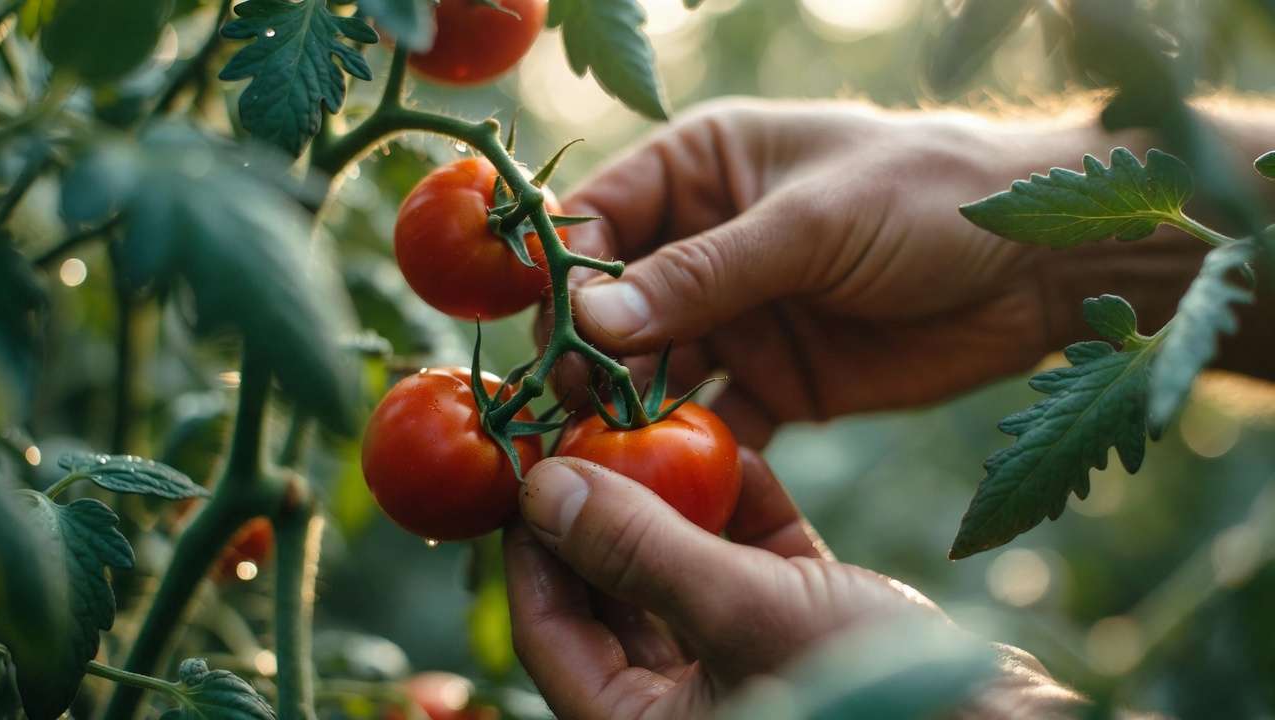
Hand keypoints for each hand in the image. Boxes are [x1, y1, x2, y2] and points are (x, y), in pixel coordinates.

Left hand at [503, 452, 1081, 718]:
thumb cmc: (871, 695)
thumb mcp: (741, 614)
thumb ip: (638, 551)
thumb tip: (543, 488)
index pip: (549, 630)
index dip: (530, 545)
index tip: (524, 463)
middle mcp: (682, 700)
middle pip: (611, 591)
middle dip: (600, 506)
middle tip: (583, 423)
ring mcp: (743, 659)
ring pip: (680, 567)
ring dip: (671, 497)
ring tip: (652, 419)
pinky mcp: (802, 625)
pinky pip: (749, 558)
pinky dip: (741, 507)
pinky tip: (734, 445)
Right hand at [547, 99, 1205, 445]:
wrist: (1044, 266)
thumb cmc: (931, 197)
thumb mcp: (811, 224)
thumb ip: (702, 273)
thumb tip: (593, 319)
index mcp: (701, 170)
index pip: (600, 220)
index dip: (565, 276)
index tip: (549, 336)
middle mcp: (705, 243)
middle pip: (615, 305)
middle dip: (587, 354)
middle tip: (566, 411)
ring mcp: (739, 316)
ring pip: (654, 368)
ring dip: (628, 409)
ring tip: (603, 455)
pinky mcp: (776, 380)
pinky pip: (714, 419)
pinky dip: (692, 448)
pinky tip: (672, 479)